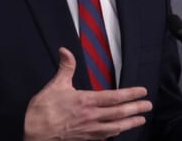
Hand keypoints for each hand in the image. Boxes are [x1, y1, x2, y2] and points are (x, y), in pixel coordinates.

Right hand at [23, 47, 152, 140]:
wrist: (33, 134)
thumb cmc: (42, 110)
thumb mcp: (55, 85)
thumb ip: (66, 67)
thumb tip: (65, 50)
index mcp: (86, 101)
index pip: (114, 97)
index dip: (131, 94)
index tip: (142, 92)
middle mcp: (91, 117)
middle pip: (119, 113)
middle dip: (136, 109)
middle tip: (148, 106)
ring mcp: (89, 130)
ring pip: (115, 127)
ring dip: (130, 123)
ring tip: (141, 120)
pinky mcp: (85, 139)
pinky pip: (104, 137)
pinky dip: (115, 133)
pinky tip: (119, 131)